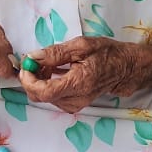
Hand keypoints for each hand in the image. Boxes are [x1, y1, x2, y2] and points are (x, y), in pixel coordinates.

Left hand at [19, 37, 136, 112]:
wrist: (124, 68)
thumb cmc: (106, 53)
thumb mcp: (81, 45)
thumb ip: (55, 53)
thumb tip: (32, 57)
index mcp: (79, 83)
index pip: (45, 92)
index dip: (29, 80)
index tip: (26, 65)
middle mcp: (76, 99)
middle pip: (40, 97)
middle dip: (31, 79)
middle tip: (35, 61)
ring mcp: (74, 104)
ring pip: (43, 97)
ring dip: (39, 80)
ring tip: (48, 64)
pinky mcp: (72, 105)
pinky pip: (51, 97)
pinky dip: (46, 84)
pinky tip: (53, 71)